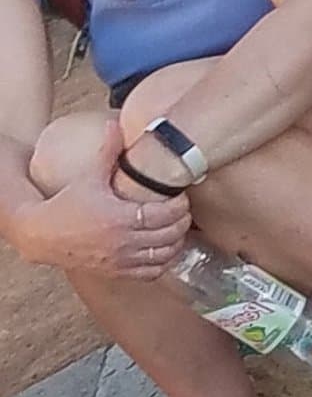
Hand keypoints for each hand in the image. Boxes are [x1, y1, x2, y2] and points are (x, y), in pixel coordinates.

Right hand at [21, 122, 191, 281]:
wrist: (42, 234)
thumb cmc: (67, 202)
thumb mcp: (89, 174)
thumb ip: (107, 150)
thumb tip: (116, 124)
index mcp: (119, 218)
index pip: (164, 215)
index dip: (179, 206)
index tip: (181, 196)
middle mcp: (122, 243)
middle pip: (168, 236)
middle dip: (182, 221)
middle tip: (184, 209)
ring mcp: (120, 261)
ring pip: (163, 257)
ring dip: (177, 242)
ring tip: (179, 227)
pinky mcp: (116, 273)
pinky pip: (151, 273)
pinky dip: (164, 262)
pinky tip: (166, 248)